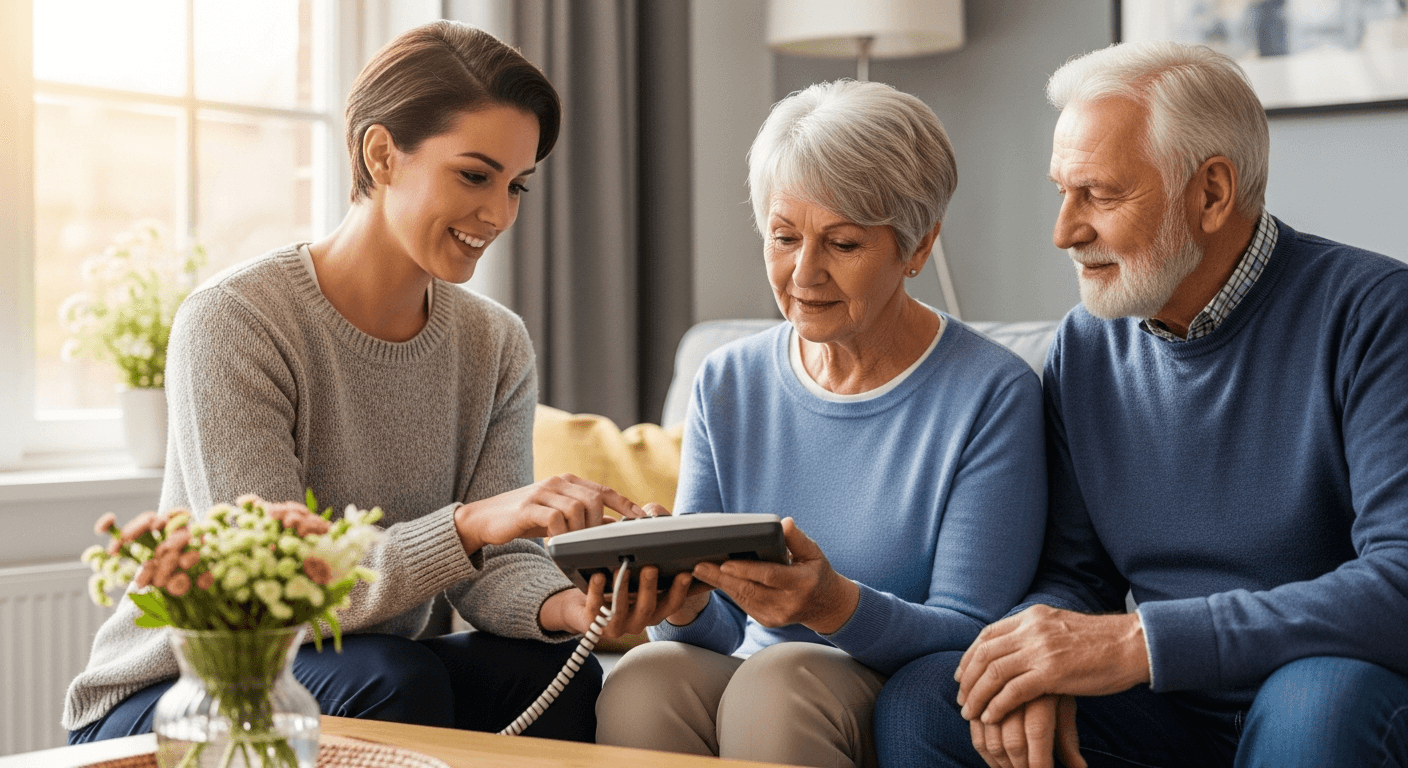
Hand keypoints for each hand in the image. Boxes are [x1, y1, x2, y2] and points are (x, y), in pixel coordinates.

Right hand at [454, 474, 645, 555]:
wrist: (484, 518)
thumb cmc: (524, 518)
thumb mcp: (557, 515)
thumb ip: (581, 518)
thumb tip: (612, 528)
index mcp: (568, 482)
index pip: (604, 490)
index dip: (625, 505)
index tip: (642, 521)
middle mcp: (557, 482)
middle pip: (594, 500)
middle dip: (599, 524)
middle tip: (592, 545)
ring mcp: (542, 492)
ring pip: (577, 508)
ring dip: (579, 531)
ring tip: (572, 546)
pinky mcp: (527, 507)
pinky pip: (554, 519)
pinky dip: (561, 534)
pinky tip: (555, 544)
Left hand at [537, 562, 695, 636]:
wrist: (584, 605)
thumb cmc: (617, 582)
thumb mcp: (638, 569)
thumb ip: (652, 552)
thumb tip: (658, 523)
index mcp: (654, 609)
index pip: (672, 603)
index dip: (680, 590)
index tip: (685, 573)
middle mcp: (638, 620)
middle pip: (648, 607)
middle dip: (649, 587)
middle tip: (650, 568)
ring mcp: (616, 625)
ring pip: (621, 610)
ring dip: (621, 588)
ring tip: (620, 569)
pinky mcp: (593, 623)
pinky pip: (594, 609)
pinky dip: (596, 592)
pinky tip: (598, 575)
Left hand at [690, 517, 858, 633]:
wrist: (826, 605)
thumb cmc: (817, 574)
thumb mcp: (814, 553)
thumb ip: (797, 538)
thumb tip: (784, 523)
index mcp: (801, 584)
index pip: (769, 576)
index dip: (746, 570)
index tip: (725, 563)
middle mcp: (788, 603)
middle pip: (749, 590)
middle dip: (722, 578)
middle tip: (700, 566)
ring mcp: (776, 615)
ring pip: (743, 598)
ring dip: (721, 584)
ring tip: (701, 570)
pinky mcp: (767, 621)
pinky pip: (744, 604)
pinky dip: (729, 591)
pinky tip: (715, 580)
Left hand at [955, 605, 1149, 724]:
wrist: (1132, 645)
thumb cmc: (1101, 642)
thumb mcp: (1060, 627)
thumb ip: (1037, 633)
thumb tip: (1016, 648)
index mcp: (1032, 616)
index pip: (987, 635)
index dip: (969, 656)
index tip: (961, 674)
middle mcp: (1031, 629)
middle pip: (984, 654)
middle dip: (967, 679)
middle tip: (961, 698)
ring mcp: (1041, 650)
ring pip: (993, 674)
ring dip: (976, 695)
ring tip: (969, 712)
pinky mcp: (1052, 673)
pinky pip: (1013, 692)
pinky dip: (997, 706)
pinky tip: (990, 717)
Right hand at [970, 694, 1082, 767]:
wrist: (1031, 654)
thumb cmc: (1051, 686)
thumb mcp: (1064, 709)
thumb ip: (1068, 740)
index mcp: (1042, 690)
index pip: (1039, 733)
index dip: (1040, 762)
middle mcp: (1016, 689)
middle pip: (1013, 741)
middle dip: (1019, 767)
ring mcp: (992, 692)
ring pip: (990, 738)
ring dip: (999, 762)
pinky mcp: (975, 694)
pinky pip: (973, 727)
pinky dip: (981, 747)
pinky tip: (992, 759)